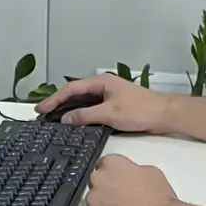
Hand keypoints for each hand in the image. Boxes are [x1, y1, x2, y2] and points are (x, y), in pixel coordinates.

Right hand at [33, 74, 176, 132]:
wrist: (164, 115)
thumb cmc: (140, 110)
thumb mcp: (109, 113)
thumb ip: (85, 115)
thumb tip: (65, 119)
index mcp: (100, 82)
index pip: (70, 89)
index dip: (54, 99)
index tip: (40, 109)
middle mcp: (102, 86)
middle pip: (74, 94)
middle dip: (57, 104)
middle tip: (42, 115)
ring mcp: (108, 96)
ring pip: (82, 102)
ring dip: (68, 110)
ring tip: (52, 120)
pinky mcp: (113, 106)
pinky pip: (91, 109)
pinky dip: (80, 115)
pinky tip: (74, 123)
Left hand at [83, 154, 180, 205]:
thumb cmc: (159, 198)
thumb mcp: (150, 172)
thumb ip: (132, 169)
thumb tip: (128, 175)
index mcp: (113, 163)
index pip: (104, 163)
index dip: (112, 172)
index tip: (117, 179)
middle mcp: (98, 178)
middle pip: (96, 180)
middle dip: (105, 186)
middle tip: (120, 197)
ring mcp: (92, 199)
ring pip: (93, 198)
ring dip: (102, 203)